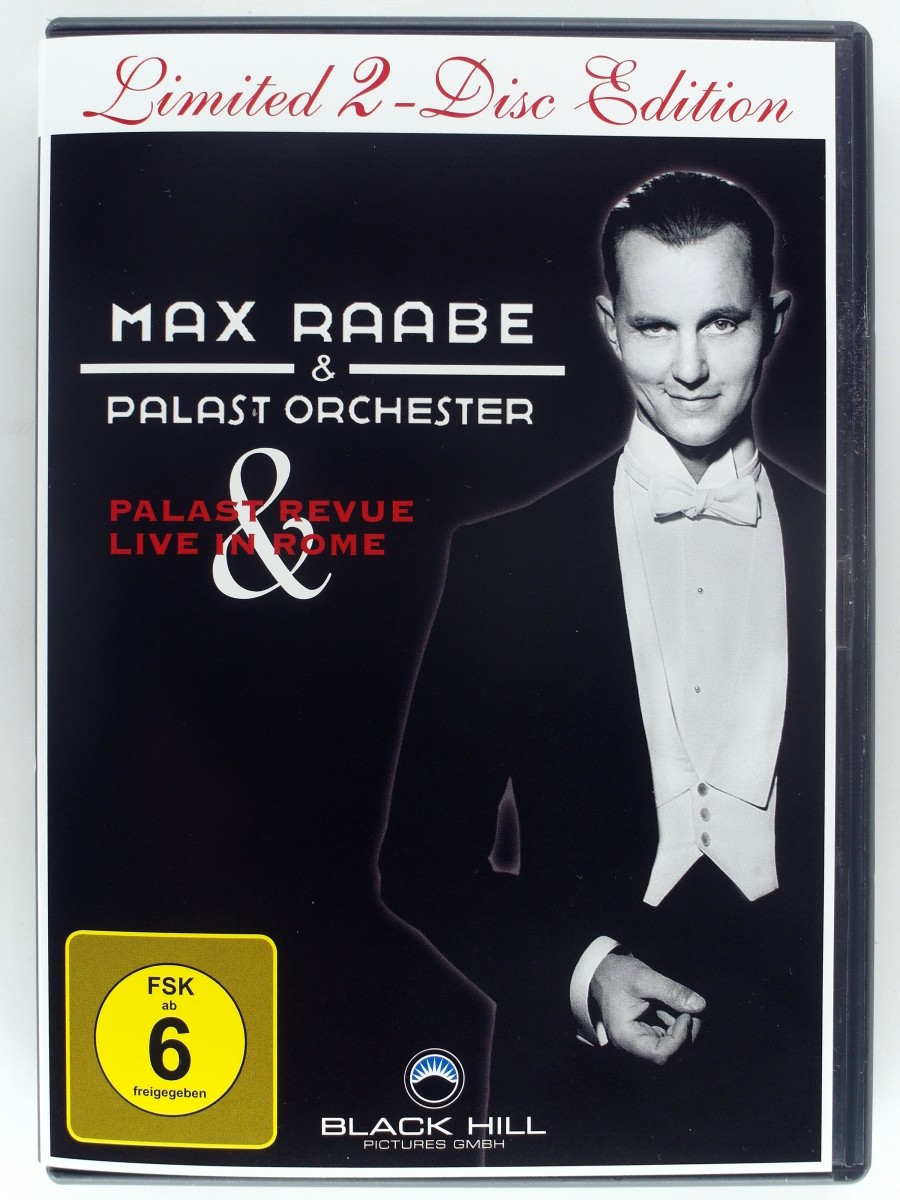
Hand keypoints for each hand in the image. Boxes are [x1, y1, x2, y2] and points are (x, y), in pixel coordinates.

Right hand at [589, 952, 705, 1063]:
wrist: (602, 973)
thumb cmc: (617, 975)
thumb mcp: (644, 977)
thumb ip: (672, 991)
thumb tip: (701, 1006)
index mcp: (625, 1037)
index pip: (661, 1055)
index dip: (680, 1039)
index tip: (686, 1015)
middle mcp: (632, 1047)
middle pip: (670, 1057)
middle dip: (687, 1035)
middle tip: (691, 1008)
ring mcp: (641, 1044)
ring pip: (674, 1050)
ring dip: (685, 1030)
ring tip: (681, 1004)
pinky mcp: (648, 1037)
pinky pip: (670, 1040)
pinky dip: (678, 1025)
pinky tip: (674, 1007)